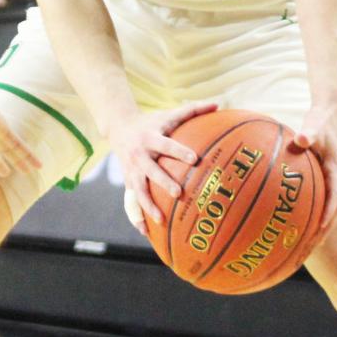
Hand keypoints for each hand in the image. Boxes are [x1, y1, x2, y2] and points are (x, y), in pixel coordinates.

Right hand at [110, 100, 217, 227]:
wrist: (118, 128)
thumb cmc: (151, 122)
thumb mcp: (168, 114)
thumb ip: (192, 110)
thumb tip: (219, 103)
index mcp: (151, 138)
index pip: (166, 145)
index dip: (179, 151)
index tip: (194, 159)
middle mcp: (139, 155)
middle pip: (151, 170)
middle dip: (163, 182)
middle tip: (179, 193)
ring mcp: (132, 170)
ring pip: (138, 190)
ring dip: (148, 205)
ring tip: (161, 220)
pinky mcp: (128, 181)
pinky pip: (131, 201)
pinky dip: (137, 216)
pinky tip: (146, 232)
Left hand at [293, 99, 336, 238]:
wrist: (329, 110)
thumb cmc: (321, 117)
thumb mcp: (317, 123)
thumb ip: (310, 131)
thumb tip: (301, 139)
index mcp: (335, 171)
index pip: (335, 200)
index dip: (327, 217)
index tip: (317, 233)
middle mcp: (331, 179)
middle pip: (329, 211)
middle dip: (319, 231)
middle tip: (304, 250)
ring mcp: (324, 179)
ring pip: (318, 206)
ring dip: (309, 224)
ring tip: (292, 244)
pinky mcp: (316, 176)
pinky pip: (308, 196)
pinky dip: (298, 207)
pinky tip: (278, 216)